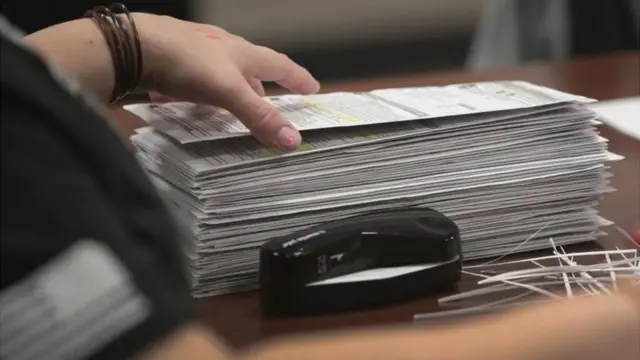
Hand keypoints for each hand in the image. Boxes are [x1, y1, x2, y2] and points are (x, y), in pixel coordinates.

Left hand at [134, 14, 319, 149]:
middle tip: (270, 109)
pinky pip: (194, 79)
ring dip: (231, 93)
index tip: (312, 88)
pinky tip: (192, 104)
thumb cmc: (186, 61)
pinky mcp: (173, 60)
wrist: (134, 46)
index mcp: (242, 53)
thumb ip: (259, 116)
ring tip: (232, 112)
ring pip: (222, 74)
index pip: (279, 65)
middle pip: (251, 70)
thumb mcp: (229, 92)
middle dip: (262, 90)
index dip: (297, 78)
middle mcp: (222, 49)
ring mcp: (196, 52)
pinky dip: (201, 93)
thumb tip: (293, 140)